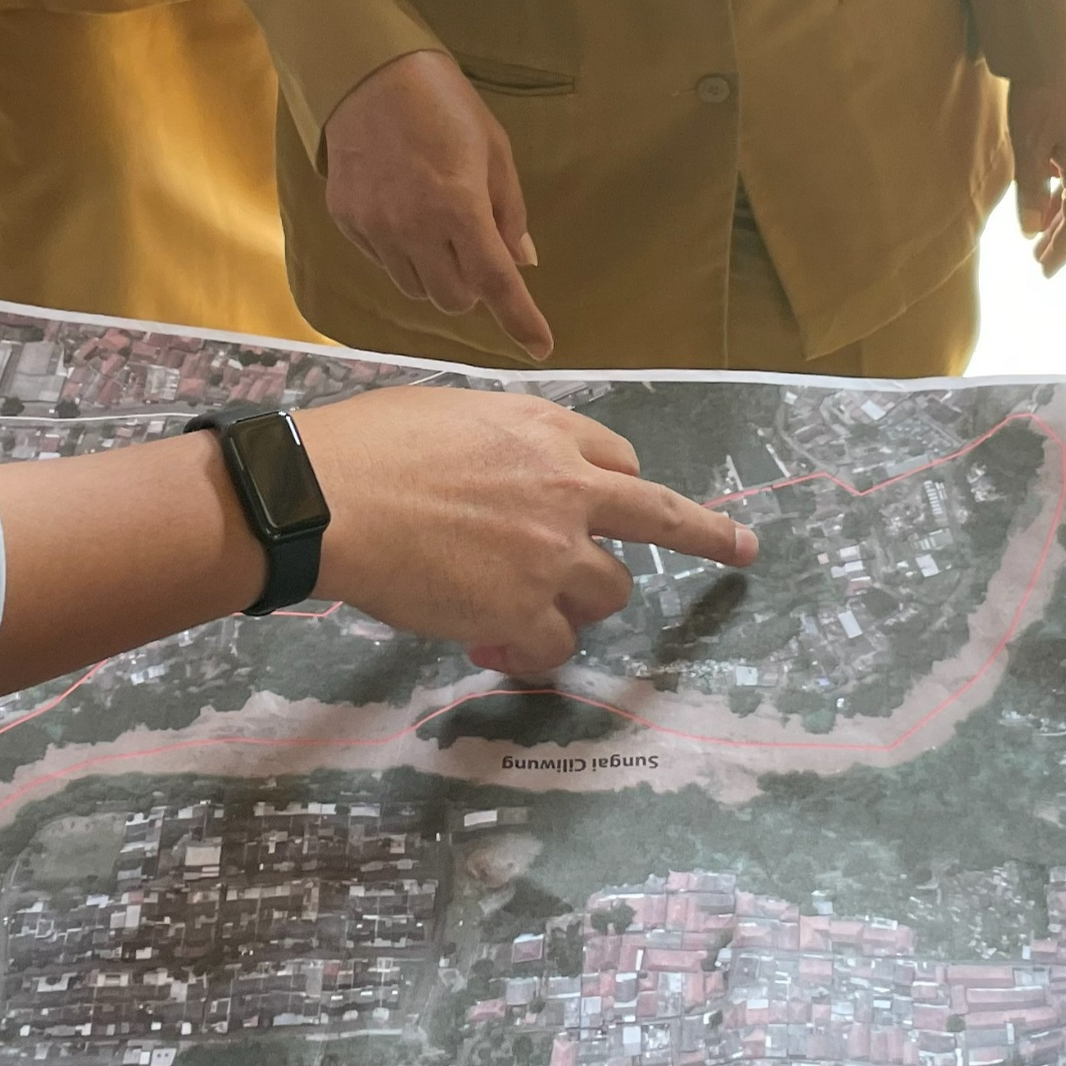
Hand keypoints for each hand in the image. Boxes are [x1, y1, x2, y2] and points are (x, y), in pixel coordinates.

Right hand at [298, 387, 758, 672]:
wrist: (325, 496)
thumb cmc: (364, 446)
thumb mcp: (448, 414)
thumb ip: (494, 444)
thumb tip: (491, 474)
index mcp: (544, 431)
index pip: (616, 459)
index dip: (620, 485)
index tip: (633, 498)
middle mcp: (566, 488)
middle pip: (662, 517)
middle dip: (709, 535)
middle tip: (740, 550)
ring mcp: (552, 552)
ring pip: (609, 591)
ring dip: (574, 604)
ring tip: (518, 613)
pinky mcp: (524, 608)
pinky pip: (555, 646)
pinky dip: (531, 652)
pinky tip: (492, 646)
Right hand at [321, 51, 551, 359]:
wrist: (368, 73)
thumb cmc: (444, 104)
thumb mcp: (494, 150)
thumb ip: (509, 212)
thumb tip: (522, 262)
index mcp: (460, 208)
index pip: (496, 283)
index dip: (521, 320)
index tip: (539, 346)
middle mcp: (414, 228)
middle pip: (452, 300)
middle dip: (472, 290)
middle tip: (477, 254)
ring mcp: (375, 227)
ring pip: (414, 288)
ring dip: (436, 275)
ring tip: (438, 230)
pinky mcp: (347, 221)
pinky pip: (382, 262)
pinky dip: (402, 255)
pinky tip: (404, 214)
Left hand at [1004, 73, 1065, 275]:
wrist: (1062, 40)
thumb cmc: (1042, 94)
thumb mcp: (1028, 147)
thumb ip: (1031, 190)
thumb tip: (1031, 230)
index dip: (1061, 248)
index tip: (1044, 271)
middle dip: (1060, 232)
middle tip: (1039, 256)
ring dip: (1061, 205)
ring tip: (1040, 224)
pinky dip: (1064, 179)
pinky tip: (1049, 180)